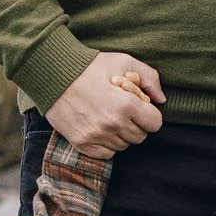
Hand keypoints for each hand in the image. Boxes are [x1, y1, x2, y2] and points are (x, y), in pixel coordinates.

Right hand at [46, 53, 163, 155]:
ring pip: (123, 145)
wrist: (53, 75)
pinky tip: (99, 126)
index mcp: (125, 105)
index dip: (150, 114)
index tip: (140, 107)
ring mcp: (96, 136)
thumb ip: (149, 78)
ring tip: (108, 116)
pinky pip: (106, 154)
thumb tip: (161, 99)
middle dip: (136, 124)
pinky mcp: (82, 143)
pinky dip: (107, 144)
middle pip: (140, 137)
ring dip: (121, 134)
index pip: (155, 124)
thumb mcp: (123, 62)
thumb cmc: (90, 66)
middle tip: (123, 110)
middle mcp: (112, 124)